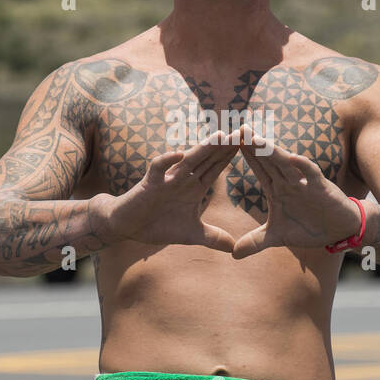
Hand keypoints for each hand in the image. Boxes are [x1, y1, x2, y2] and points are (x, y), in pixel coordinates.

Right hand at [98, 131, 241, 251]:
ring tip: (221, 136)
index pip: (218, 168)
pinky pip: (158, 168)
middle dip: (226, 146)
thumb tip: (234, 248)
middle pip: (209, 158)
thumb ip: (212, 238)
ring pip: (189, 159)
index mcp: (195, 187)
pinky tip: (179, 155)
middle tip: (247, 131)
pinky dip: (167, 161)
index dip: (234, 156)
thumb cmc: (157, 224)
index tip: (253, 146)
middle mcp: (184, 178)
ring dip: (204, 148)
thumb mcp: (191, 234)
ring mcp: (167, 178)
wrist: (126, 225)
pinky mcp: (150, 183)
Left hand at [231, 124, 362, 258]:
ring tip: (257, 138)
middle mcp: (288, 181)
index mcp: (277, 188)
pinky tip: (292, 157)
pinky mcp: (320, 187)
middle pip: (268, 160)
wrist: (340, 230)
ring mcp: (304, 183)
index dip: (244, 155)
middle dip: (254, 145)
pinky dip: (302, 166)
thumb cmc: (310, 227)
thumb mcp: (278, 237)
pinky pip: (311, 174)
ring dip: (271, 151)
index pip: (258, 168)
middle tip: (238, 128)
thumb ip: (255, 242)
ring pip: (285, 163)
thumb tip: (233, 254)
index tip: (227, 143)